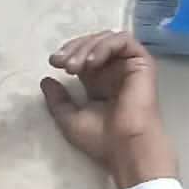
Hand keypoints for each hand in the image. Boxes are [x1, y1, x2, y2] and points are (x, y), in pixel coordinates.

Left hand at [41, 31, 176, 185]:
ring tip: (74, 66)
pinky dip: (105, 46)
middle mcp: (114, 72)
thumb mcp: (69, 119)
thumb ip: (57, 100)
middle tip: (61, 61)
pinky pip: (124, 40)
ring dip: (86, 47)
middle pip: (93, 44)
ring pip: (107, 39)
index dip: (68, 53)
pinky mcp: (142, 63)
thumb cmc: (101, 140)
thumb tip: (45, 79)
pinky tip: (91, 63)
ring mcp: (129, 66)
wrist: (126, 148)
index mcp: (99, 83)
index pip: (83, 55)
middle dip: (74, 48)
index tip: (53, 62)